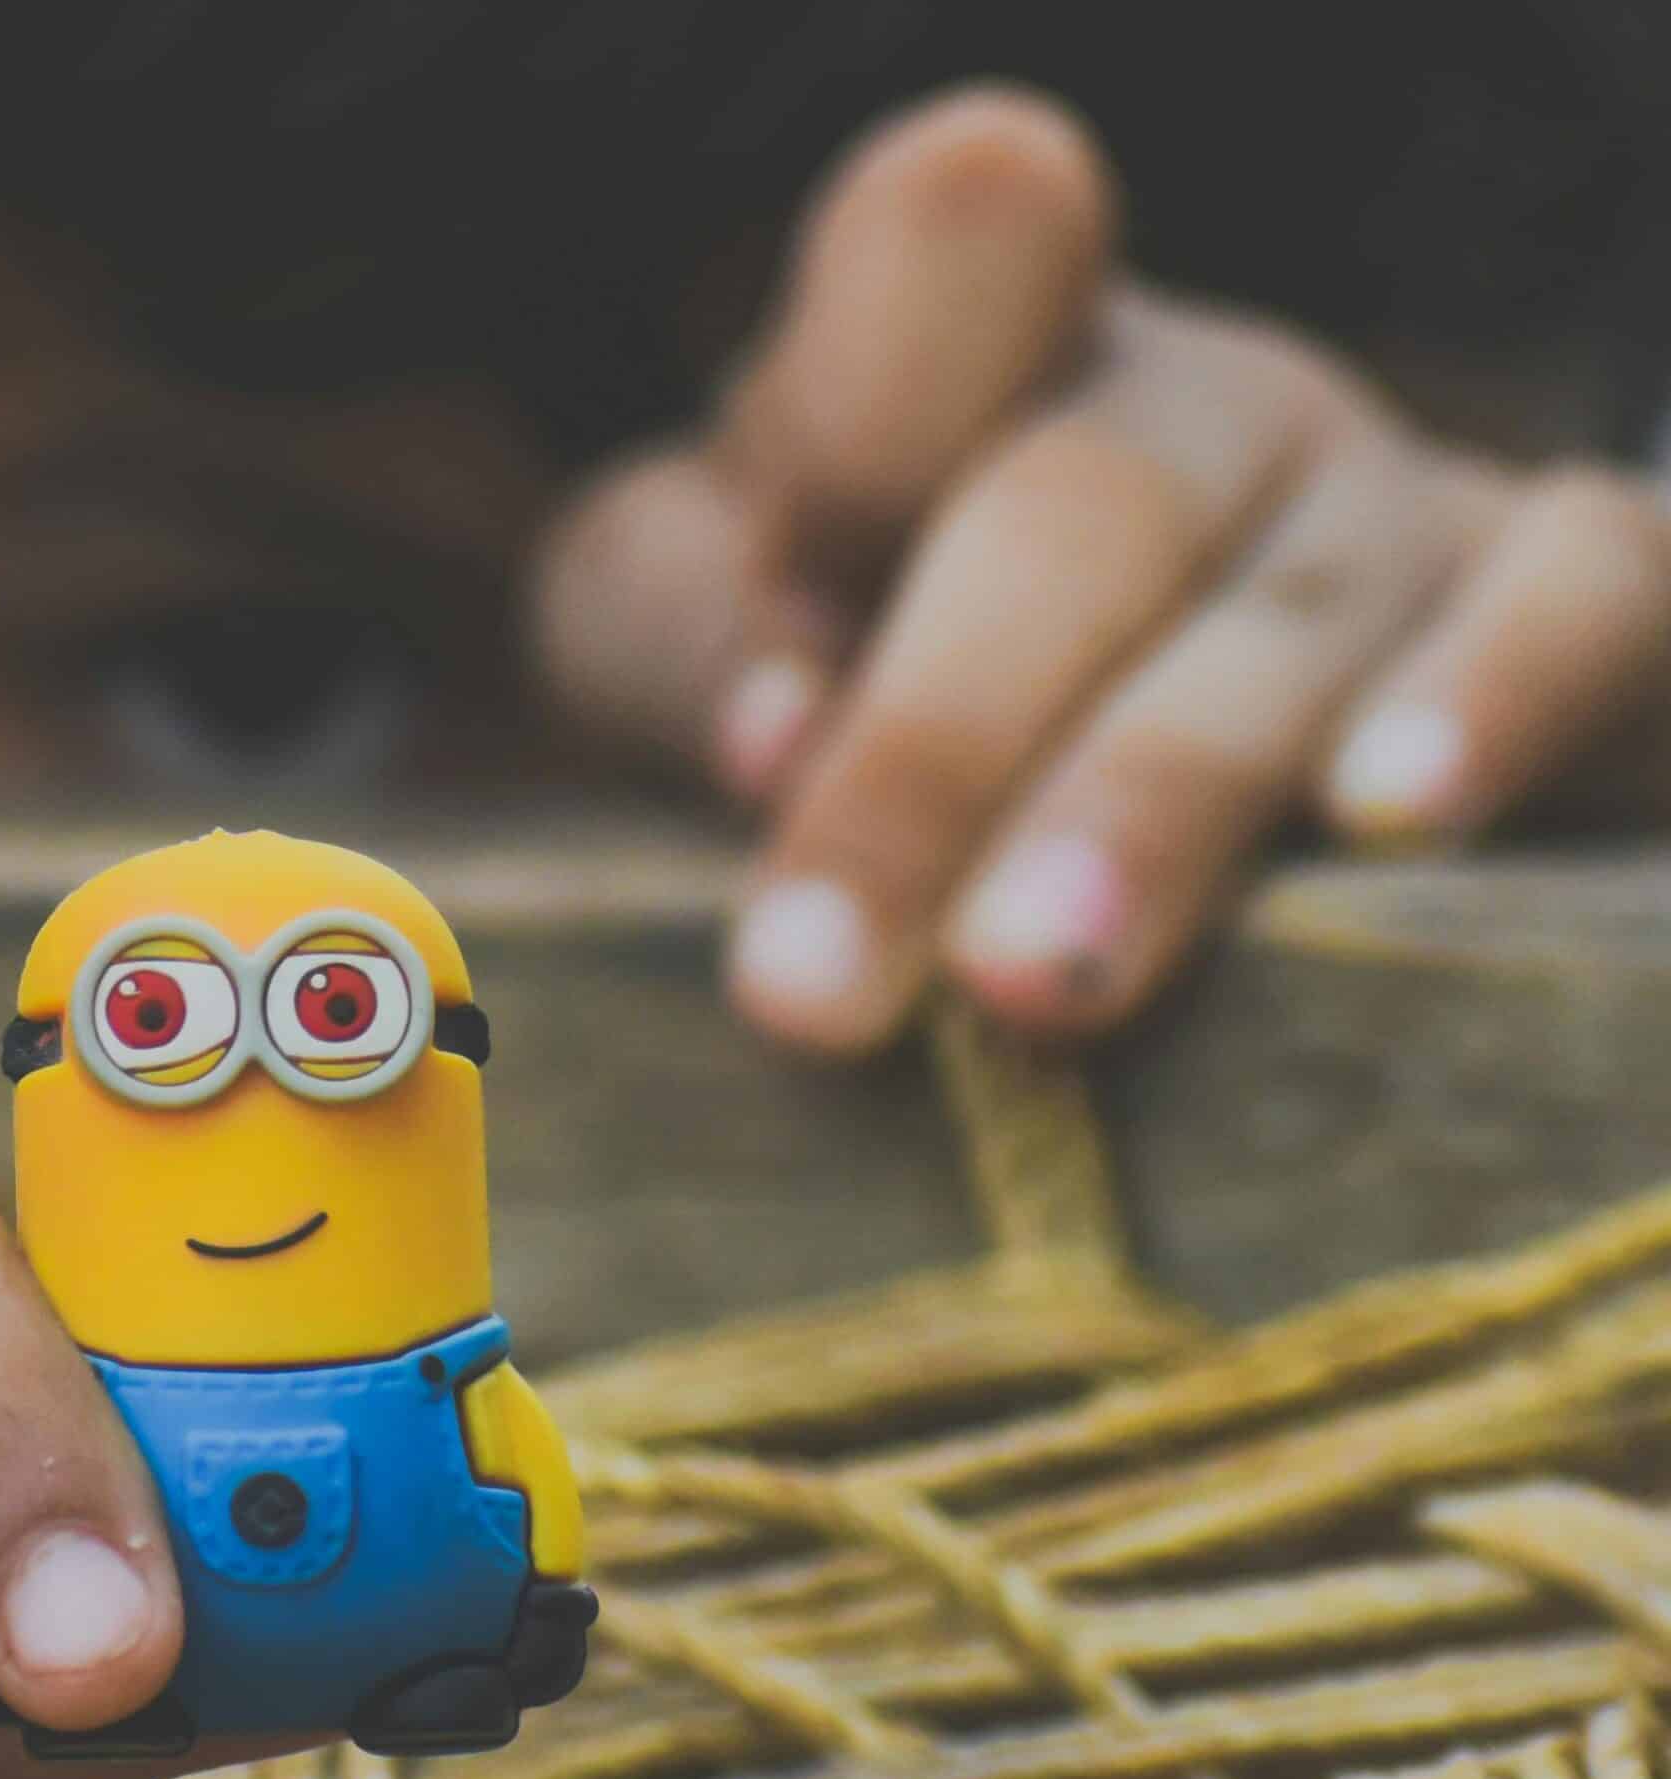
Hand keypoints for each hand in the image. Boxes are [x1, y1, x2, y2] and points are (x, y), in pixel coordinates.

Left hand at [534, 85, 1670, 1049]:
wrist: (1129, 751)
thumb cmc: (884, 684)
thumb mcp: (721, 634)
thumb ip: (702, 644)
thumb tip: (769, 735)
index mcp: (963, 374)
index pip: (916, 288)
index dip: (854, 420)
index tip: (749, 701)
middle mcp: (1181, 406)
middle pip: (1070, 519)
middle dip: (929, 759)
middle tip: (813, 983)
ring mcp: (1379, 492)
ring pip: (1285, 612)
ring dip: (1147, 801)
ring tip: (1028, 977)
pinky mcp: (1565, 586)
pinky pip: (1586, 597)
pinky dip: (1493, 696)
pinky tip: (1394, 819)